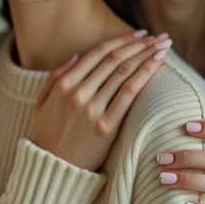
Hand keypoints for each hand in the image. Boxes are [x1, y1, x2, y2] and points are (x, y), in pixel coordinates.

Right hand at [32, 30, 171, 170]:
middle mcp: (78, 93)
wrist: (54, 169)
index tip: (139, 34)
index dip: (121, 40)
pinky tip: (158, 63)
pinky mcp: (106, 127)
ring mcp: (92, 109)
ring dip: (146, 55)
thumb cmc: (48, 136)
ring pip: (124, 72)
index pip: (98, 53)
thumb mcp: (41, 103)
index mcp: (63, 84)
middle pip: (115, 60)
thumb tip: (76, 56)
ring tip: (163, 46)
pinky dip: (145, 74)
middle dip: (140, 44)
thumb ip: (55, 76)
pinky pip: (129, 93)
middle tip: (158, 36)